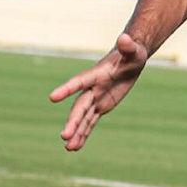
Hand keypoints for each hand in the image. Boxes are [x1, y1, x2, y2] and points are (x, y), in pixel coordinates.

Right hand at [49, 32, 147, 150]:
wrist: (130, 59)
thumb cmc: (132, 52)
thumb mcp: (134, 50)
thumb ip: (128, 46)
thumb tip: (125, 38)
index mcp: (97, 74)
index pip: (80, 82)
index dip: (67, 89)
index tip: (52, 97)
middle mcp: (92, 88)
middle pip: (80, 107)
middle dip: (73, 121)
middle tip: (63, 136)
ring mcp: (96, 98)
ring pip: (83, 118)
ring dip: (76, 132)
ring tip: (68, 148)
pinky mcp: (101, 106)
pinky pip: (91, 122)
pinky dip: (84, 134)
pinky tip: (75, 147)